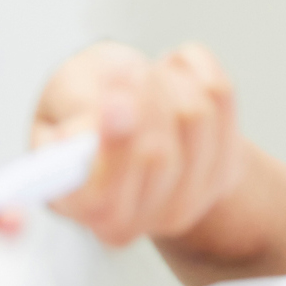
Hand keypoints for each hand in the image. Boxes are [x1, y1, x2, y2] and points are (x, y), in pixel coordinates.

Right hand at [33, 41, 243, 246]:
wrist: (134, 109)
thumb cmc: (82, 105)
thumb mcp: (57, 104)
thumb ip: (71, 114)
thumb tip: (90, 129)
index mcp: (90, 210)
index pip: (106, 195)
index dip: (114, 145)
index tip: (116, 101)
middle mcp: (143, 218)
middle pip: (157, 155)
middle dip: (141, 98)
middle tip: (130, 70)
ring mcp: (192, 200)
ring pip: (195, 117)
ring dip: (166, 78)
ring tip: (145, 73)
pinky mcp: (227, 169)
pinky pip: (220, 95)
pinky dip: (195, 67)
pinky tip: (174, 68)